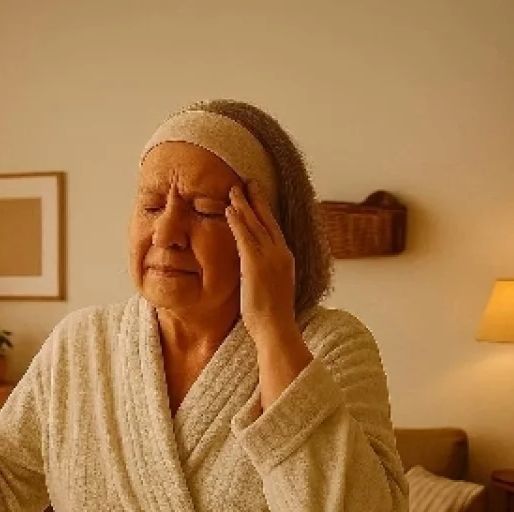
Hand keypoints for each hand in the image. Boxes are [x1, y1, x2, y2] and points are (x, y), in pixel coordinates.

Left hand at [225, 181, 298, 342]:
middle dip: (256, 199)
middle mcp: (281, 253)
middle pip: (267, 219)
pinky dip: (237, 221)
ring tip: (233, 189)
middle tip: (247, 181)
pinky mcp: (256, 264)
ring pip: (255, 224)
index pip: (274, 228)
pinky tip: (228, 209)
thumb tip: (254, 272)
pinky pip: (245, 236)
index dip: (264, 211)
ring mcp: (270, 257)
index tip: (257, 197)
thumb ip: (265, 274)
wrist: (276, 329)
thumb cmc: (272, 318)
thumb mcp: (271, 289)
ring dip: (243, 204)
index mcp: (285, 259)